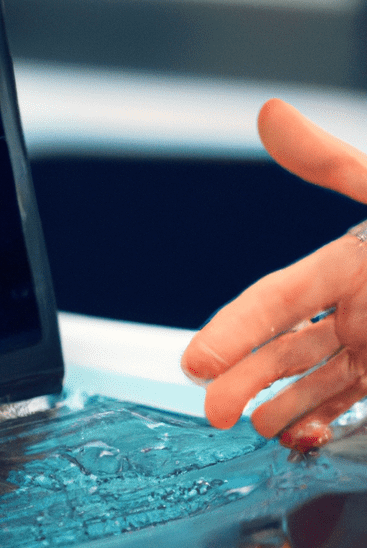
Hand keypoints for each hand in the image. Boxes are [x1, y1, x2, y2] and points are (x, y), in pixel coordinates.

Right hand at [181, 98, 366, 449]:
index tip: (195, 362)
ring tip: (257, 425)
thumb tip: (269, 111)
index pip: (273, 301)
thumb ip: (332, 162)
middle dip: (243, 379)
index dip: (232, 330)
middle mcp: (354, 310)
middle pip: (282, 350)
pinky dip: (318, 424)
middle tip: (216, 411)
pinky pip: (347, 407)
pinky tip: (302, 436)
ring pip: (309, 383)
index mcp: (345, 265)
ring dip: (278, 405)